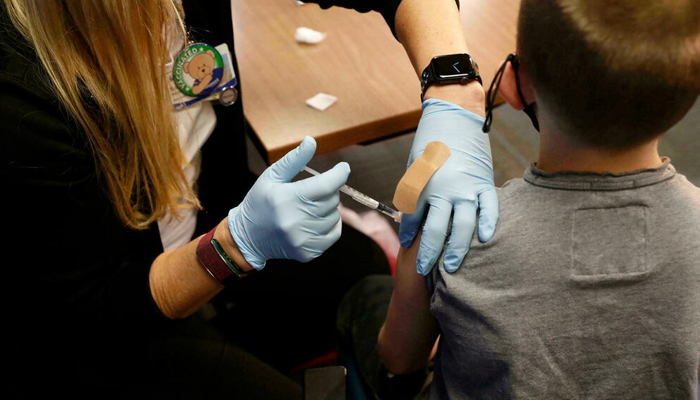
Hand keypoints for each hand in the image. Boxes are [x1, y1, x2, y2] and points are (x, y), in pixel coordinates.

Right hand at [228, 136, 349, 269]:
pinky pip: (334, 234)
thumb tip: (312, 141)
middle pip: (332, 200)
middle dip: (328, 191)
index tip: (343, 167)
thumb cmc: (260, 202)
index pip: (326, 185)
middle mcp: (296, 221)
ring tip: (309, 208)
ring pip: (335, 217)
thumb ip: (294, 159)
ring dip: (328, 209)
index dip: (339, 174)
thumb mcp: (272, 176)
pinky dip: (330, 225)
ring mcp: (303, 239)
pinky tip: (315, 220)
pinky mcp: (308, 252)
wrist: (248, 236)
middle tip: (312, 191)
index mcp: (287, 199)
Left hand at [400, 99, 497, 275]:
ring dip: (457, 248)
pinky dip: (488, 223)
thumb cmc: (430, 141)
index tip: (408, 245)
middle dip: (429, 253)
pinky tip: (485, 239)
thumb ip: (414, 192)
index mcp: (422, 185)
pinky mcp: (484, 182)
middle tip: (424, 271)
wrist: (454, 116)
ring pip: (463, 226)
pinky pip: (489, 208)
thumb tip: (412, 218)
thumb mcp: (414, 166)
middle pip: (436, 230)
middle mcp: (444, 190)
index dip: (409, 234)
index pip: (413, 218)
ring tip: (452, 267)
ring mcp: (466, 187)